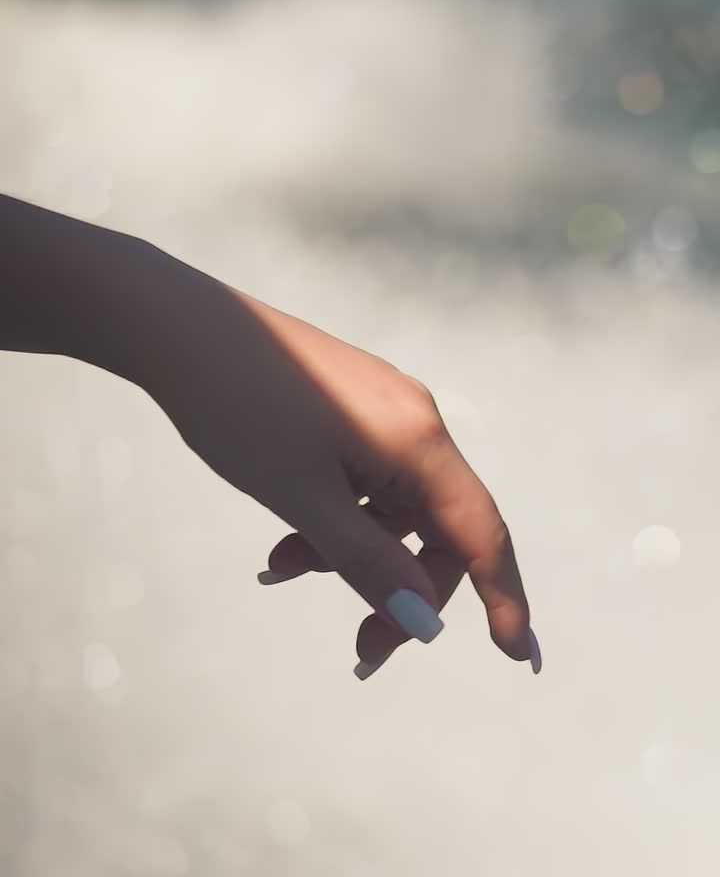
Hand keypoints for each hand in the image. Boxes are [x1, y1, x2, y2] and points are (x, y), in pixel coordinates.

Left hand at [138, 254, 540, 678]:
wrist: (178, 328)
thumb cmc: (240, 409)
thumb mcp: (304, 500)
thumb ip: (369, 564)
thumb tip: (427, 622)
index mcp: (418, 439)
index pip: (482, 532)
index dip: (505, 597)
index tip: (520, 658)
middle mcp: (414, 419)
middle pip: (438, 526)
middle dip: (405, 591)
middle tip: (363, 652)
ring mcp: (381, 407)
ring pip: (394, 507)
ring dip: (356, 555)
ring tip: (285, 571)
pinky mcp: (348, 404)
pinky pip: (364, 479)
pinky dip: (336, 519)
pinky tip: (285, 541)